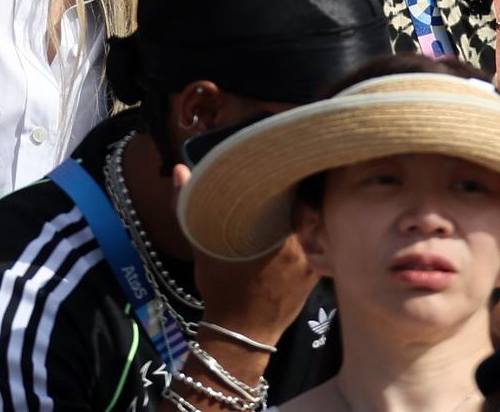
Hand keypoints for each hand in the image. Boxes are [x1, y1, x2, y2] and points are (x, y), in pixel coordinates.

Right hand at [172, 162, 317, 344]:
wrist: (239, 334)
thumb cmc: (221, 287)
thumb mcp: (203, 246)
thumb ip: (190, 206)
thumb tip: (180, 170)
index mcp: (278, 234)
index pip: (298, 191)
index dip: (292, 174)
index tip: (281, 165)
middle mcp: (301, 245)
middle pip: (310, 204)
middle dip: (300, 191)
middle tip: (287, 178)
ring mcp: (312, 260)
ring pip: (316, 223)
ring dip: (307, 211)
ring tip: (296, 198)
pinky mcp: (317, 273)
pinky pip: (319, 243)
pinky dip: (312, 232)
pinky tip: (301, 226)